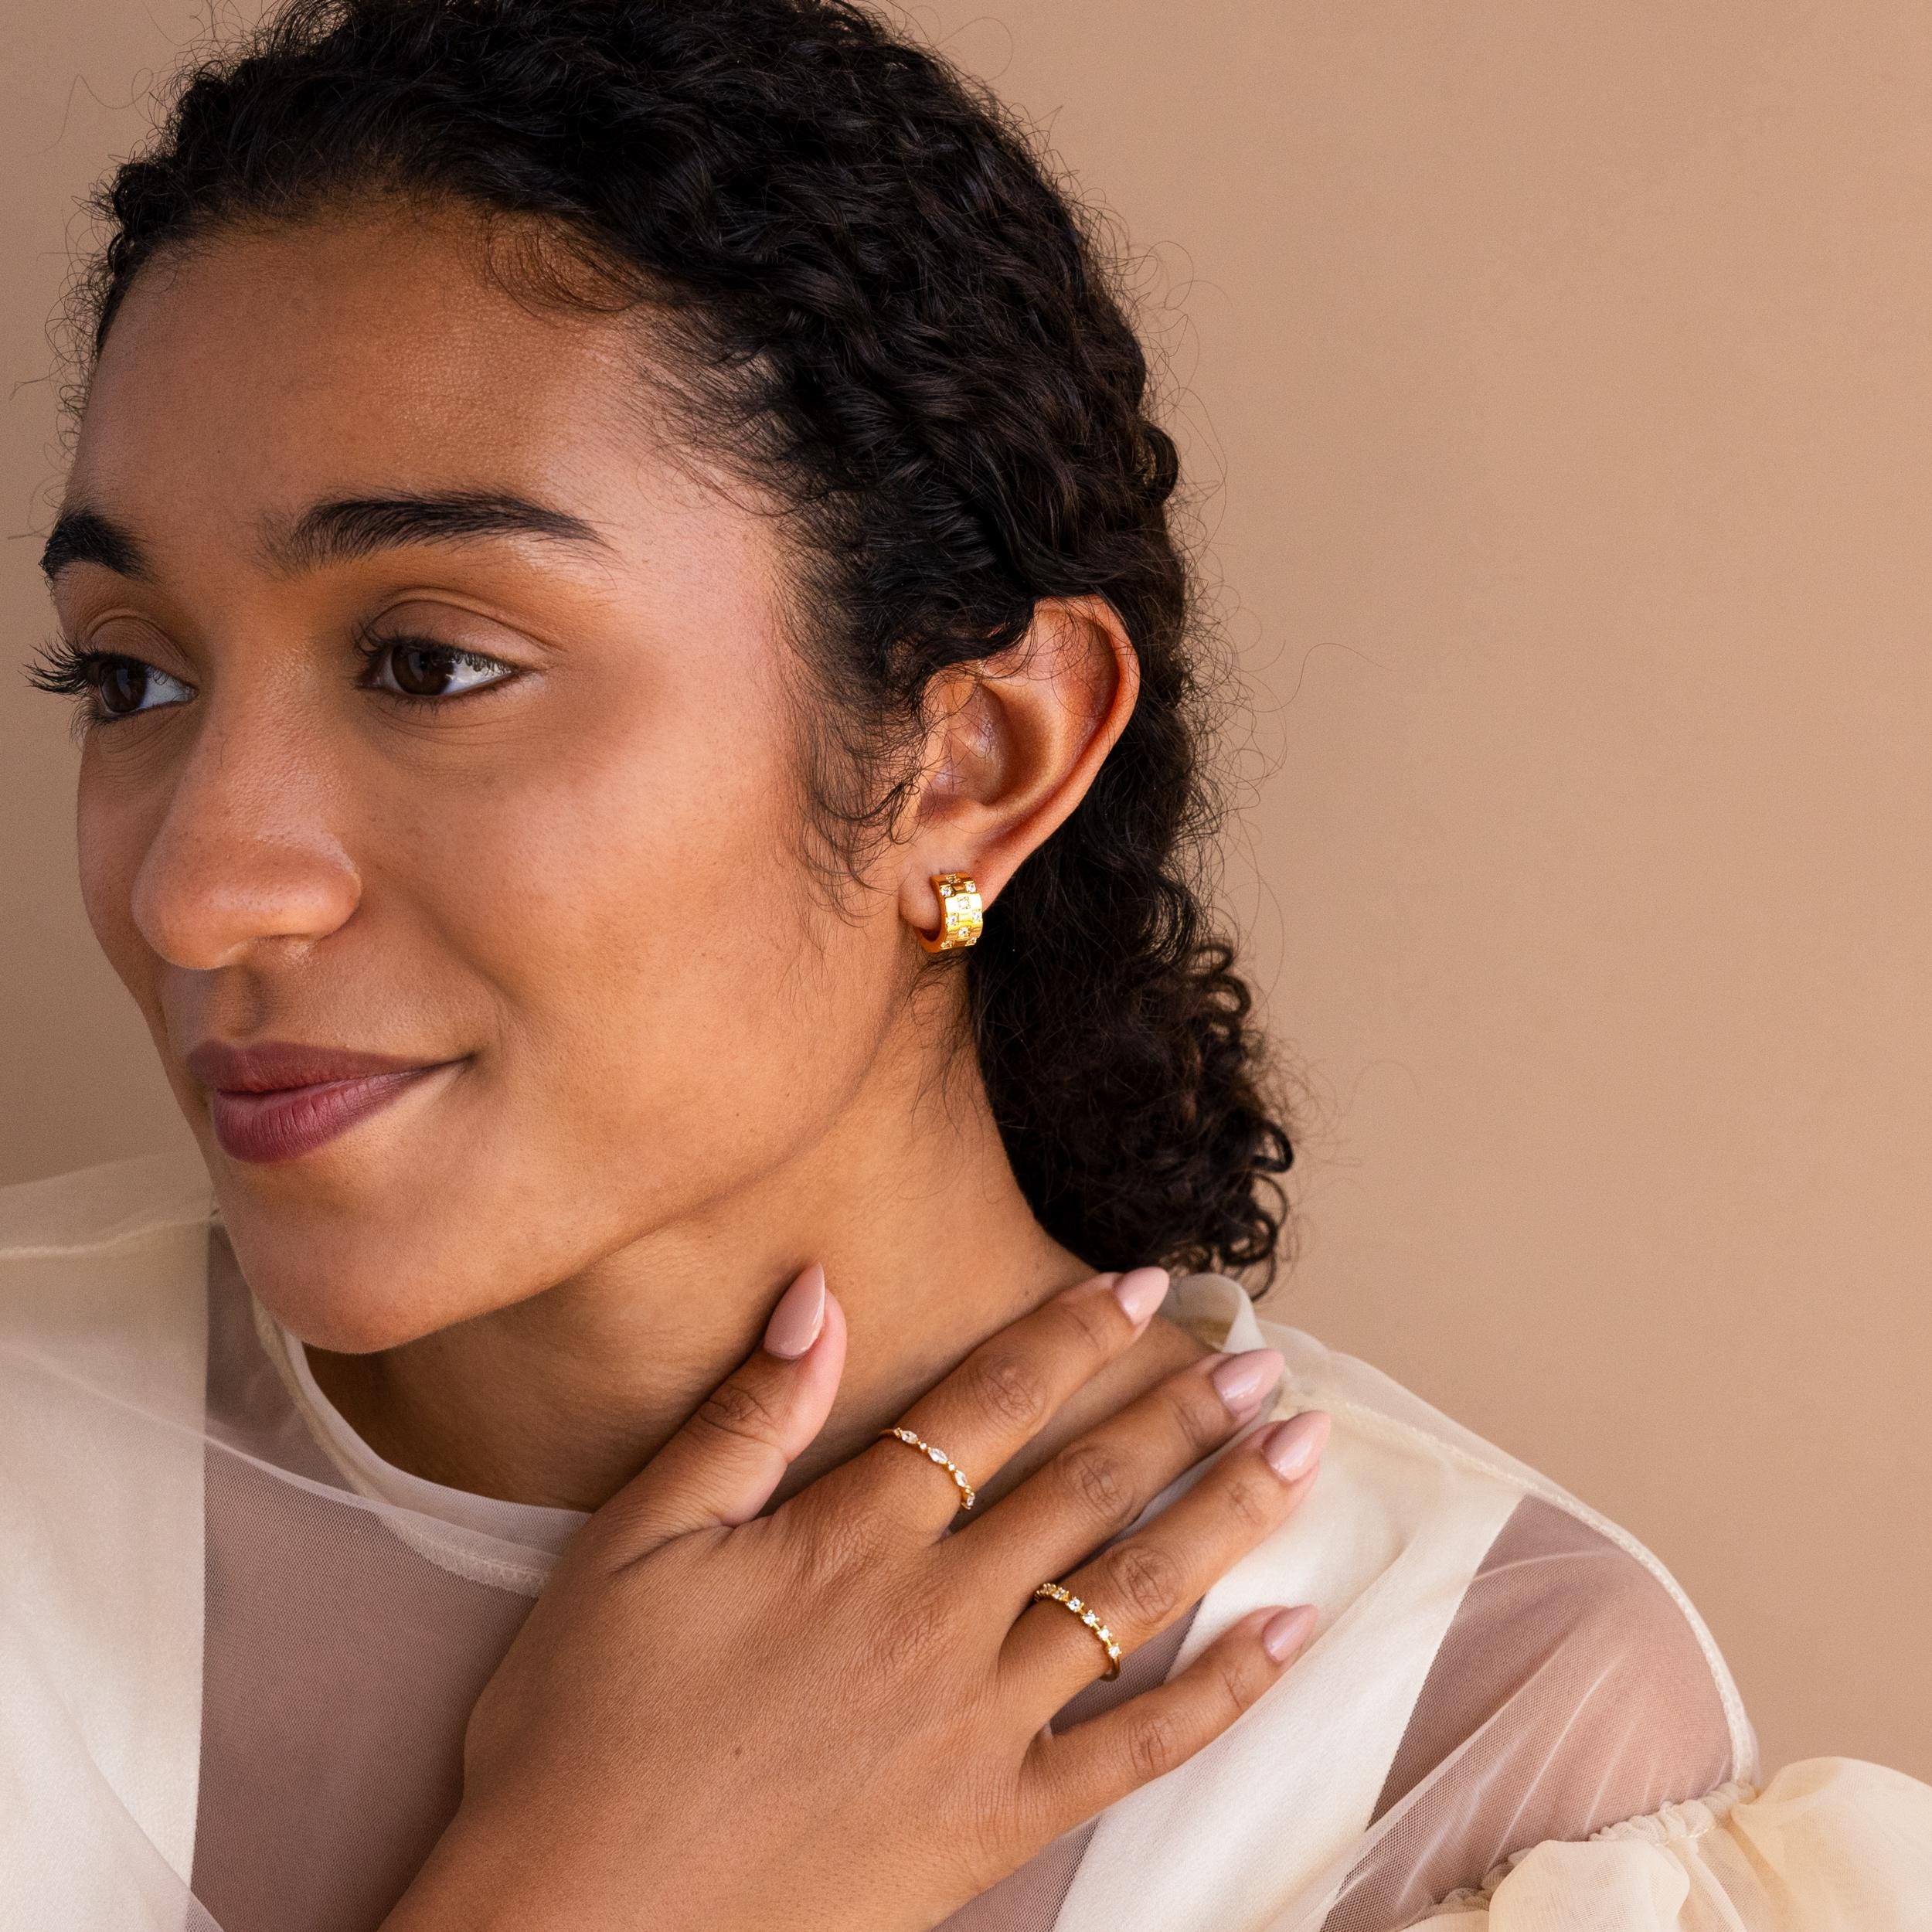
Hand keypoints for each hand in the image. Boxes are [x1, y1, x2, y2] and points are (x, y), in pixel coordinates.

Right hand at [381, 1265, 1329, 1931]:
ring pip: (1131, 1595)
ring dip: (1229, 1514)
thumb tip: (817, 1293)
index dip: (1073, 1334)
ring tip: (1304, 1454)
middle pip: (1086, 1485)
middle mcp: (934, 1613)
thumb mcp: (632, 1544)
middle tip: (1262, 1363)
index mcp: (850, 1536)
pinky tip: (1290, 1634)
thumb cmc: (581, 1728)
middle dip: (1183, 1413)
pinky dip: (1222, 1692)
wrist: (573, 1926)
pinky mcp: (992, 1824)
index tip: (1147, 1286)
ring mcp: (976, 1723)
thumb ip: (743, 1418)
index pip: (990, 1403)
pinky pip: (1134, 1752)